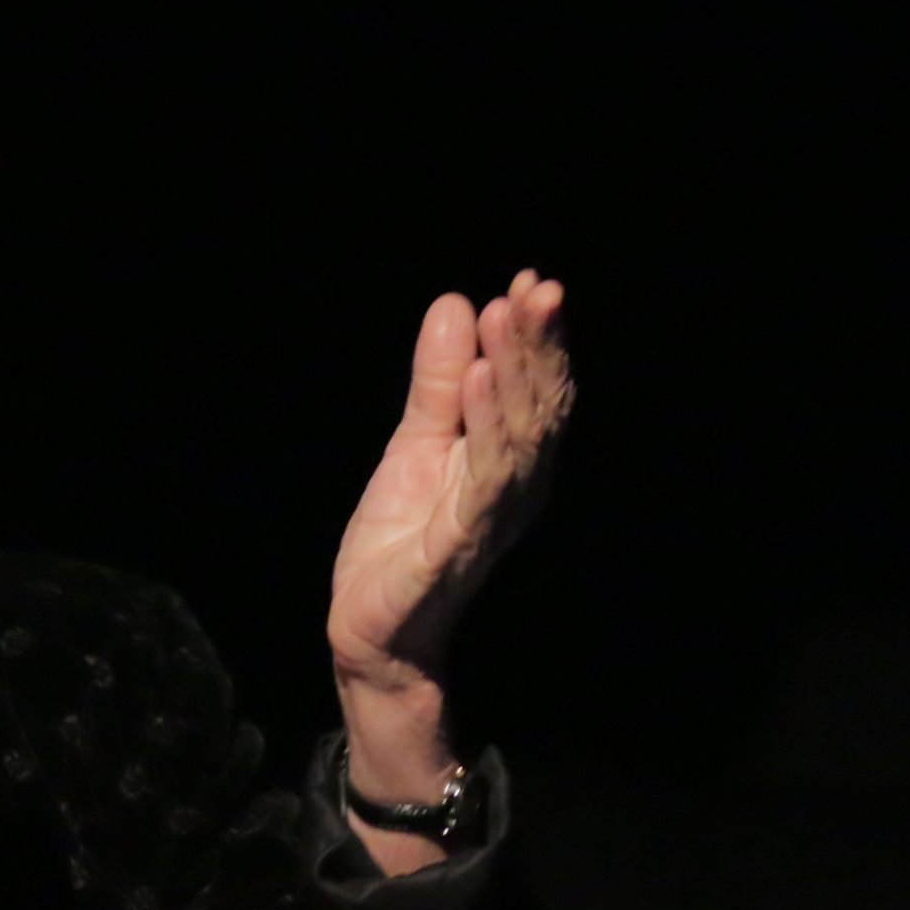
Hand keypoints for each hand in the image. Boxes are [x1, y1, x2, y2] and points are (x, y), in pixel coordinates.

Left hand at [326, 272, 571, 695]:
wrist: (371, 627)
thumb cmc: (401, 540)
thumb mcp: (416, 443)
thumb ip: (439, 383)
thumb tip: (459, 305)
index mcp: (512, 460)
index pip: (535, 388)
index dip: (536, 336)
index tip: (528, 281)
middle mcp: (517, 487)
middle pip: (539, 406)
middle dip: (538, 344)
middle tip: (536, 287)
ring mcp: (491, 517)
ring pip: (519, 436)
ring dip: (516, 374)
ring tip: (507, 319)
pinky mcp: (456, 544)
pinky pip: (481, 482)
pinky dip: (483, 429)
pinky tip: (480, 386)